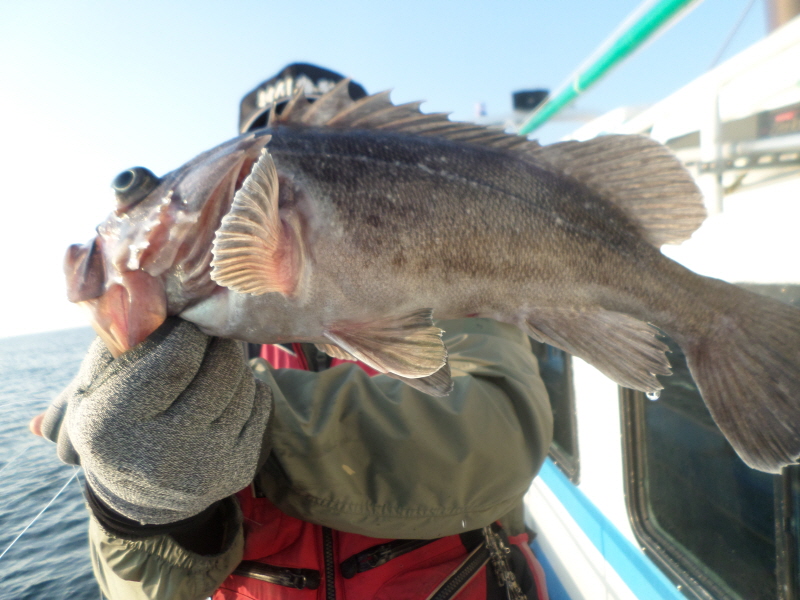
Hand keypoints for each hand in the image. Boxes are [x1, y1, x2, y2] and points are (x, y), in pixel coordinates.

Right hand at [34, 319, 271, 524]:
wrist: (138, 493)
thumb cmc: (115, 421)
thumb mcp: (94, 384)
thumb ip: (121, 340)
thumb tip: (165, 300)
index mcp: (115, 425)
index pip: (176, 361)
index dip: (189, 333)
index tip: (188, 324)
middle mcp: (162, 453)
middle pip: (220, 372)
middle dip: (219, 345)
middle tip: (211, 336)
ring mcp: (205, 466)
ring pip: (244, 387)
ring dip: (233, 367)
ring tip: (214, 366)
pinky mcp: (238, 471)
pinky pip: (261, 405)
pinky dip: (249, 389)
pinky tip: (226, 393)